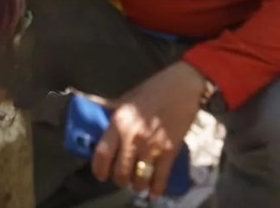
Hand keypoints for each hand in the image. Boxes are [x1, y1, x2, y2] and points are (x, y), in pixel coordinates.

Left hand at [90, 62, 207, 197]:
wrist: (183, 87)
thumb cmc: (153, 89)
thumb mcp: (126, 99)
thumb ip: (112, 112)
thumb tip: (96, 116)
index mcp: (118, 123)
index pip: (102, 154)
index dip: (99, 169)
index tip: (100, 175)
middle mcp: (132, 138)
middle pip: (120, 171)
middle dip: (119, 179)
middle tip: (121, 179)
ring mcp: (151, 147)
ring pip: (139, 178)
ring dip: (136, 184)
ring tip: (137, 183)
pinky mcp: (169, 152)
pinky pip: (160, 178)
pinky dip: (156, 189)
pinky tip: (153, 193)